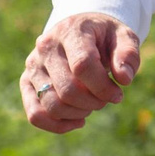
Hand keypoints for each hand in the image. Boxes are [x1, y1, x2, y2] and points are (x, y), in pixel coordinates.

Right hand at [22, 12, 140, 132]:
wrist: (80, 30)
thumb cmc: (104, 36)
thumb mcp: (123, 36)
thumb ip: (128, 54)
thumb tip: (124, 79)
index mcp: (70, 30)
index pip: (83, 65)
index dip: (103, 87)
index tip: (118, 94)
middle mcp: (45, 47)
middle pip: (67, 89)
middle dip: (93, 102)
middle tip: (106, 99)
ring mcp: (33, 65)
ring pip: (52, 105)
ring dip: (78, 113)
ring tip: (92, 105)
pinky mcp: (26, 82)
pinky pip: (35, 114)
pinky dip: (58, 125)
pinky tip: (78, 120)